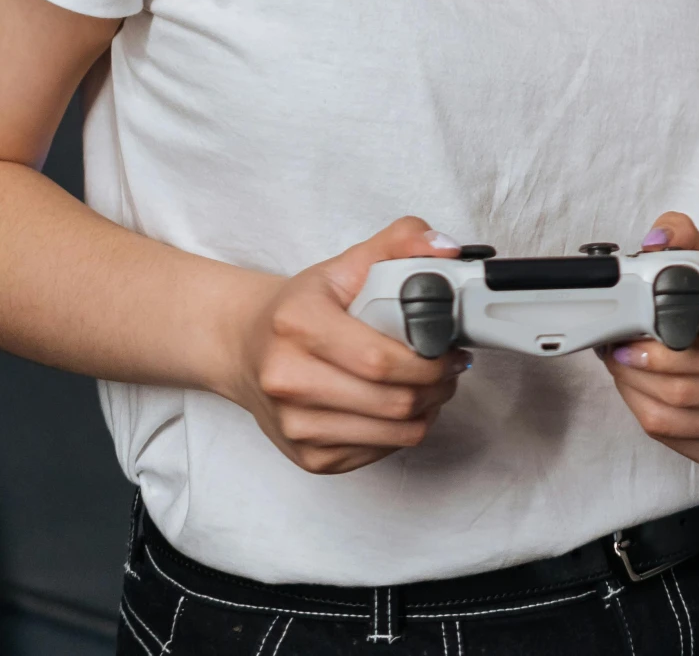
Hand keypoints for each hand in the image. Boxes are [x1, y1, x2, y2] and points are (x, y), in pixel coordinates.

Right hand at [217, 217, 468, 474]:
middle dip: (437, 386)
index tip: (452, 349)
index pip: (379, 359)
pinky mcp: (307, 457)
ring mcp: (295, 426)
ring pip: (391, 433)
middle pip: (391, 401)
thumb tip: (447, 251)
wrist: (245, 346)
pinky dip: (401, 431)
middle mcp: (288, 380)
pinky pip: (377, 453)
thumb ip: (400, 242)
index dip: (429, 360)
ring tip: (434, 385)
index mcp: (297, 324)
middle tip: (451, 368)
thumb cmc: (300, 307)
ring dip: (427, 411)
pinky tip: (402, 405)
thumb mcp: (345, 264)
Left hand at [600, 214, 698, 468]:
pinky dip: (651, 420)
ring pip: (681, 423)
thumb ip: (679, 235)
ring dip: (638, 397)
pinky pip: (682, 446)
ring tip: (623, 369)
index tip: (631, 340)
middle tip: (614, 352)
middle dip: (640, 374)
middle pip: (693, 392)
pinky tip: (643, 393)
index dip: (669, 353)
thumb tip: (655, 241)